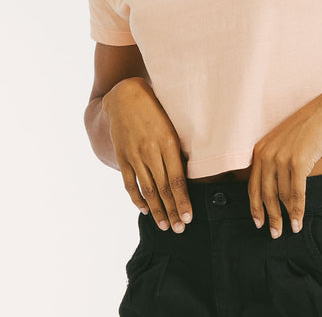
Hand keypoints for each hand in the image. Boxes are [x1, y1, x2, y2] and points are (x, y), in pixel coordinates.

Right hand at [102, 77, 192, 233]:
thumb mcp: (173, 122)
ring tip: (165, 226)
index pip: (177, 179)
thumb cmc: (156, 107)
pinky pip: (130, 182)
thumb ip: (181, 145)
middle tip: (180, 229)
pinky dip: (137, 198)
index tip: (189, 217)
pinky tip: (144, 209)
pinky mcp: (122, 156)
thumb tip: (195, 168)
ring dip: (156, 209)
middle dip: (172, 210)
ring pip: (147, 189)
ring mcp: (134, 155)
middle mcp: (151, 151)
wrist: (125, 96)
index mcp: (168, 142)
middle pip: (163, 188)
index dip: (183, 200)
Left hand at [248, 91, 321, 238]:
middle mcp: (267, 154)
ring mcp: (282, 158)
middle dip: (269, 216)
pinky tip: (298, 221)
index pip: (253, 184)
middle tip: (274, 233)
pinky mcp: (298, 161)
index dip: (255, 206)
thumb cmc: (307, 128)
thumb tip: (275, 189)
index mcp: (261, 150)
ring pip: (282, 196)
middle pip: (265, 194)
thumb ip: (274, 160)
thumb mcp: (283, 142)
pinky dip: (297, 210)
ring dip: (286, 216)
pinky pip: (296, 193)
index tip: (258, 221)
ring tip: (290, 228)